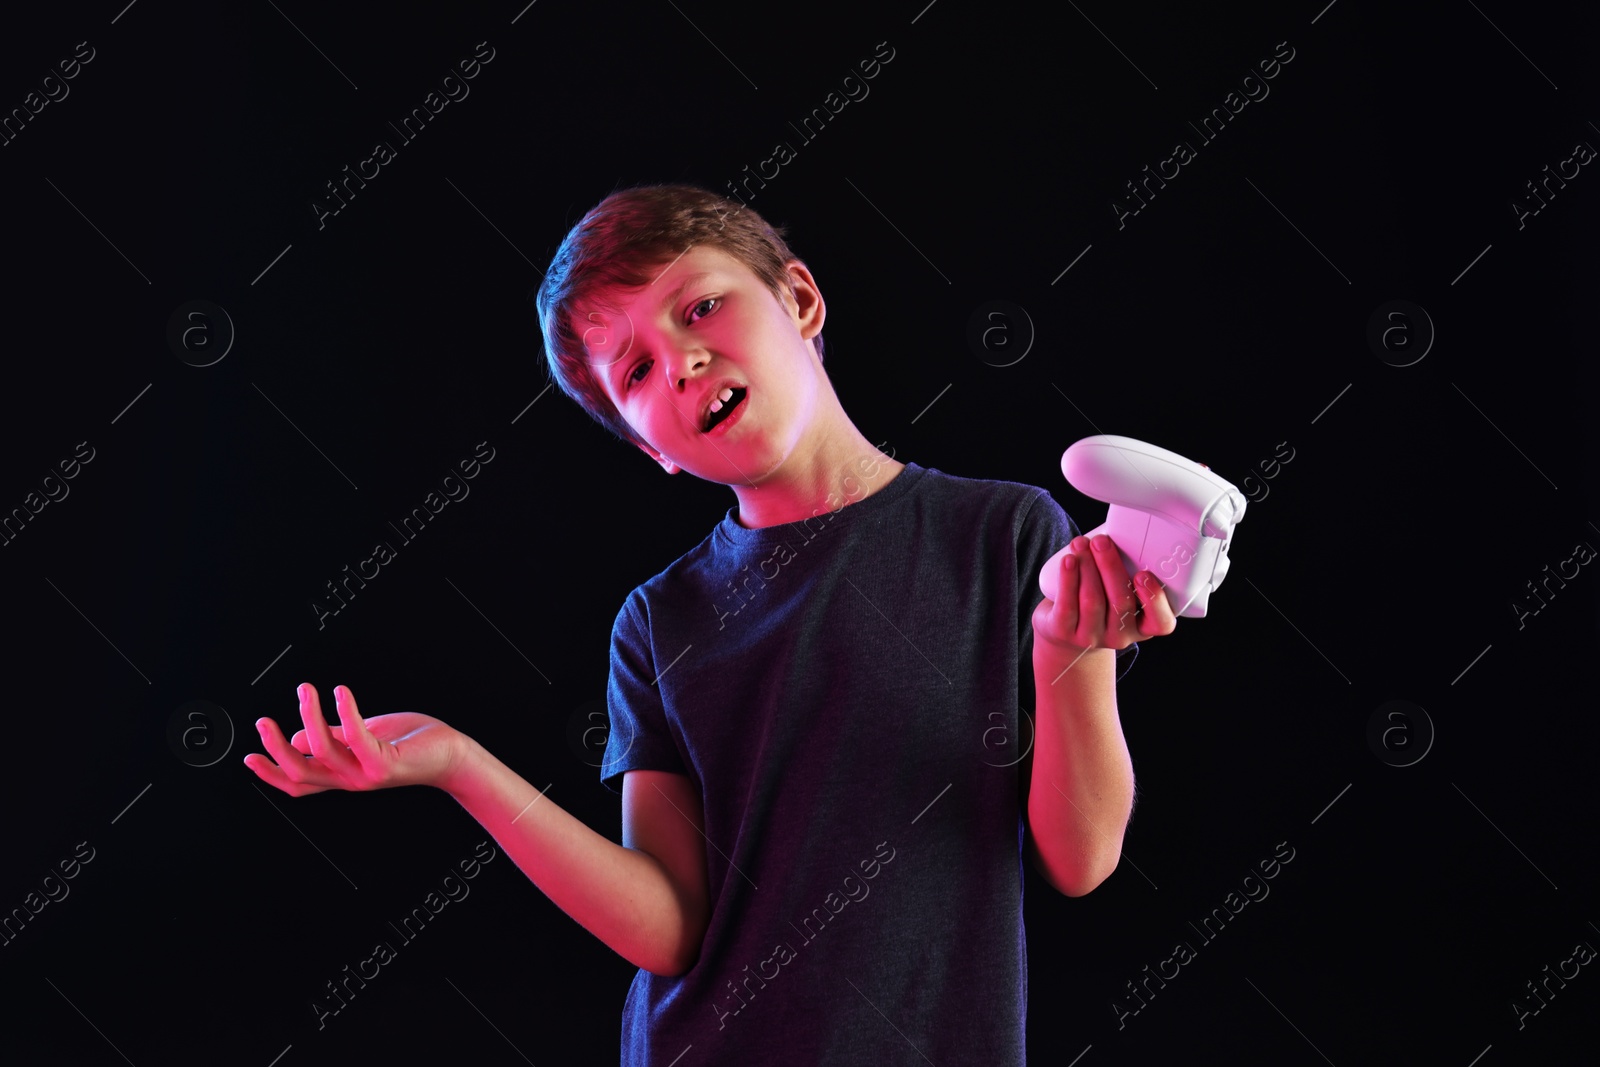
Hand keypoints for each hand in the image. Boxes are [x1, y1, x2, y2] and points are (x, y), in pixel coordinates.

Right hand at [243, 684, 464, 796]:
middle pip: (300, 771)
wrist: (451, 755)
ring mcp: (366, 774)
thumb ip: (333, 738)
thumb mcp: (364, 739)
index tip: (248, 757)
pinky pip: (356, 736)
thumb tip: (298, 735)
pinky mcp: (384, 763)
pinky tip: (340, 692)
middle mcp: (350, 779)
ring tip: (305, 691)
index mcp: (342, 774)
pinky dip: (345, 712)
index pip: (298, 782)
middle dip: (276, 747)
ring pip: (322, 751)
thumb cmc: (411, 744)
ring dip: (309, 717)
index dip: (270, 773)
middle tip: (263, 721)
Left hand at [1033, 534, 1177, 657]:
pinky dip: (1068, 578)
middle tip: (1101, 541)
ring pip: (1092, 601)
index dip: (1155, 600)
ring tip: (1082, 544)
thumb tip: (1129, 524)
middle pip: (1120, 602)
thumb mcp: (1122, 589)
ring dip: (1087, 566)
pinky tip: (1068, 560)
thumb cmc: (1101, 599)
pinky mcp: (1065, 632)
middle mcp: (1120, 636)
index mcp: (1143, 626)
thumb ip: (1131, 566)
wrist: (1065, 628)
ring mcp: (1092, 637)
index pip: (1161, 623)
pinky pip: (1067, 605)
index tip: (1143, 574)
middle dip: (1110, 566)